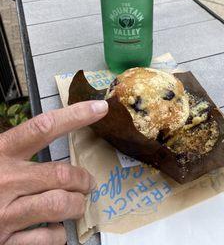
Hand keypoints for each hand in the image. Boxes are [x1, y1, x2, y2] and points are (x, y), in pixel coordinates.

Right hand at [0, 100, 107, 244]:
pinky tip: (56, 228)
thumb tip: (47, 131)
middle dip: (83, 178)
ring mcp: (4, 214)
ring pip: (60, 205)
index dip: (75, 115)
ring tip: (78, 202)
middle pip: (61, 174)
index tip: (98, 107)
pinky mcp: (5, 242)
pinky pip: (46, 239)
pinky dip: (59, 233)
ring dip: (77, 204)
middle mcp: (3, 181)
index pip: (43, 127)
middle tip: (88, 181)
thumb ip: (12, 145)